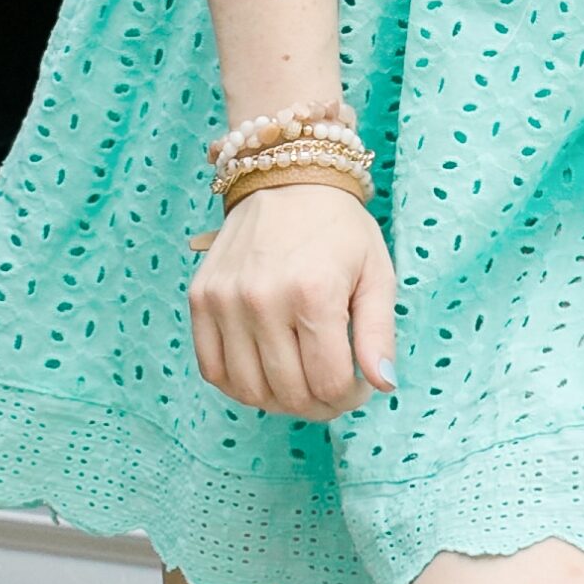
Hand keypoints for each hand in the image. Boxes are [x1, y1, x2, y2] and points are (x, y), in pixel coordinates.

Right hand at [190, 180, 396, 417]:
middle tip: (331, 389)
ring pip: (249, 390)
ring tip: (300, 382)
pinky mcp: (201, 298)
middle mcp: (263, 298)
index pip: (328, 384)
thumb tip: (383, 385)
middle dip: (318, 404)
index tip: (357, 386)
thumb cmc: (338, 230)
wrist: (286, 179)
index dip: (348, 399)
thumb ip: (378, 334)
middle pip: (289, 394)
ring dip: (280, 401)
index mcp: (313, 293)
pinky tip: (264, 373)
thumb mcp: (376, 274)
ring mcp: (226, 299)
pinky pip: (212, 369)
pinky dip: (238, 386)